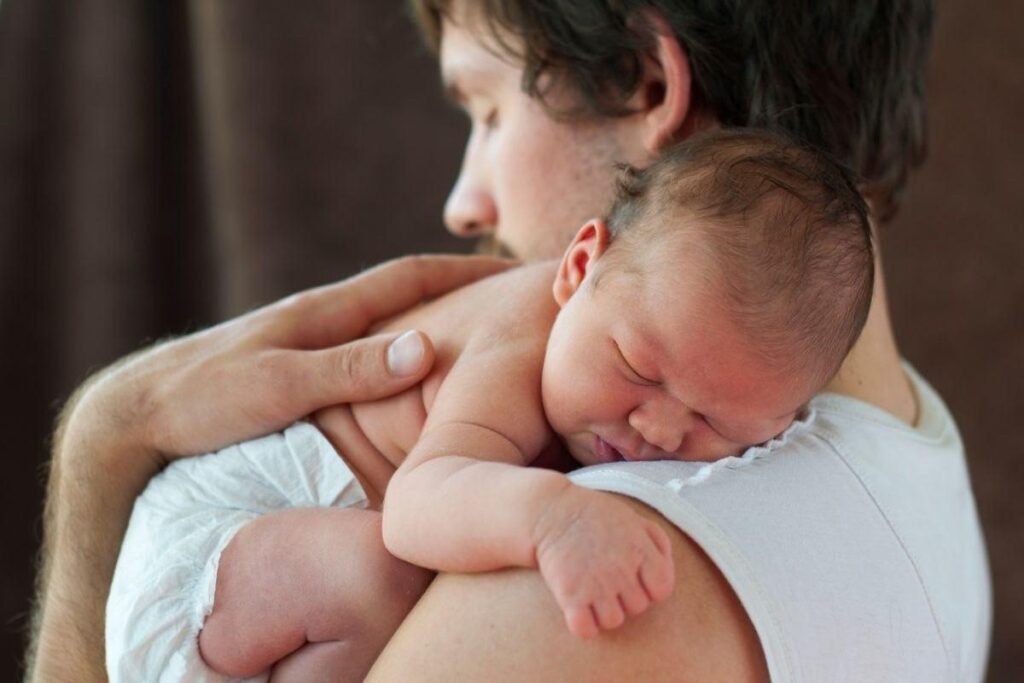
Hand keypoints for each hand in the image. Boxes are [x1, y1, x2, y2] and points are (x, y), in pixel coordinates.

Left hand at [28, 254, 511, 682]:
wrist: (136, 414)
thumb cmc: (203, 399)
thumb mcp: (278, 383)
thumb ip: (350, 369)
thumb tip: (428, 347)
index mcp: (326, 312)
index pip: (411, 277)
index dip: (465, 273)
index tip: (516, 271)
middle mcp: (324, 319)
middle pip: (407, 293)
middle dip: (461, 291)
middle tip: (512, 300)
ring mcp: (312, 340)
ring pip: (388, 322)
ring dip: (435, 321)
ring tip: (478, 337)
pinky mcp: (299, 367)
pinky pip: (367, 350)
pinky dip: (402, 351)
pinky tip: (412, 375)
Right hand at [533, 487, 674, 638]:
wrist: (550, 510)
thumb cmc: (594, 514)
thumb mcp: (632, 517)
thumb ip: (656, 539)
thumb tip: (667, 563)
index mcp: (639, 549)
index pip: (662, 589)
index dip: (650, 587)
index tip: (636, 579)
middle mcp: (621, 569)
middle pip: (638, 607)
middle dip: (625, 597)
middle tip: (607, 579)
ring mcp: (595, 583)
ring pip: (614, 621)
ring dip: (604, 611)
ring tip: (592, 592)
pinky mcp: (569, 595)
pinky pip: (585, 629)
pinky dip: (583, 625)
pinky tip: (578, 607)